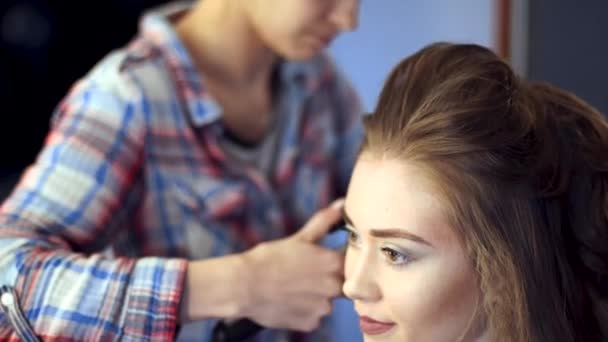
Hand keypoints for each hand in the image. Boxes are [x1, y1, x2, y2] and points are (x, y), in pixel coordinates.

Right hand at [239, 199, 344, 331]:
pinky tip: (289, 300)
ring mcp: (322, 309)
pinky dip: (305, 310)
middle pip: (343, 284)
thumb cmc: (270, 258)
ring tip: (295, 288)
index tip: (333, 256)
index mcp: (333, 264)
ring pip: (327, 302)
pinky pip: (314, 317)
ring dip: (317, 296)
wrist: (245, 286)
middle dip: (331, 279)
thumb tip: (341, 204)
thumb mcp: (299, 237)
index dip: (344, 257)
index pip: (353, 261)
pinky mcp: (310, 323)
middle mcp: (333, 288)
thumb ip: (325, 222)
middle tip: (309, 274)